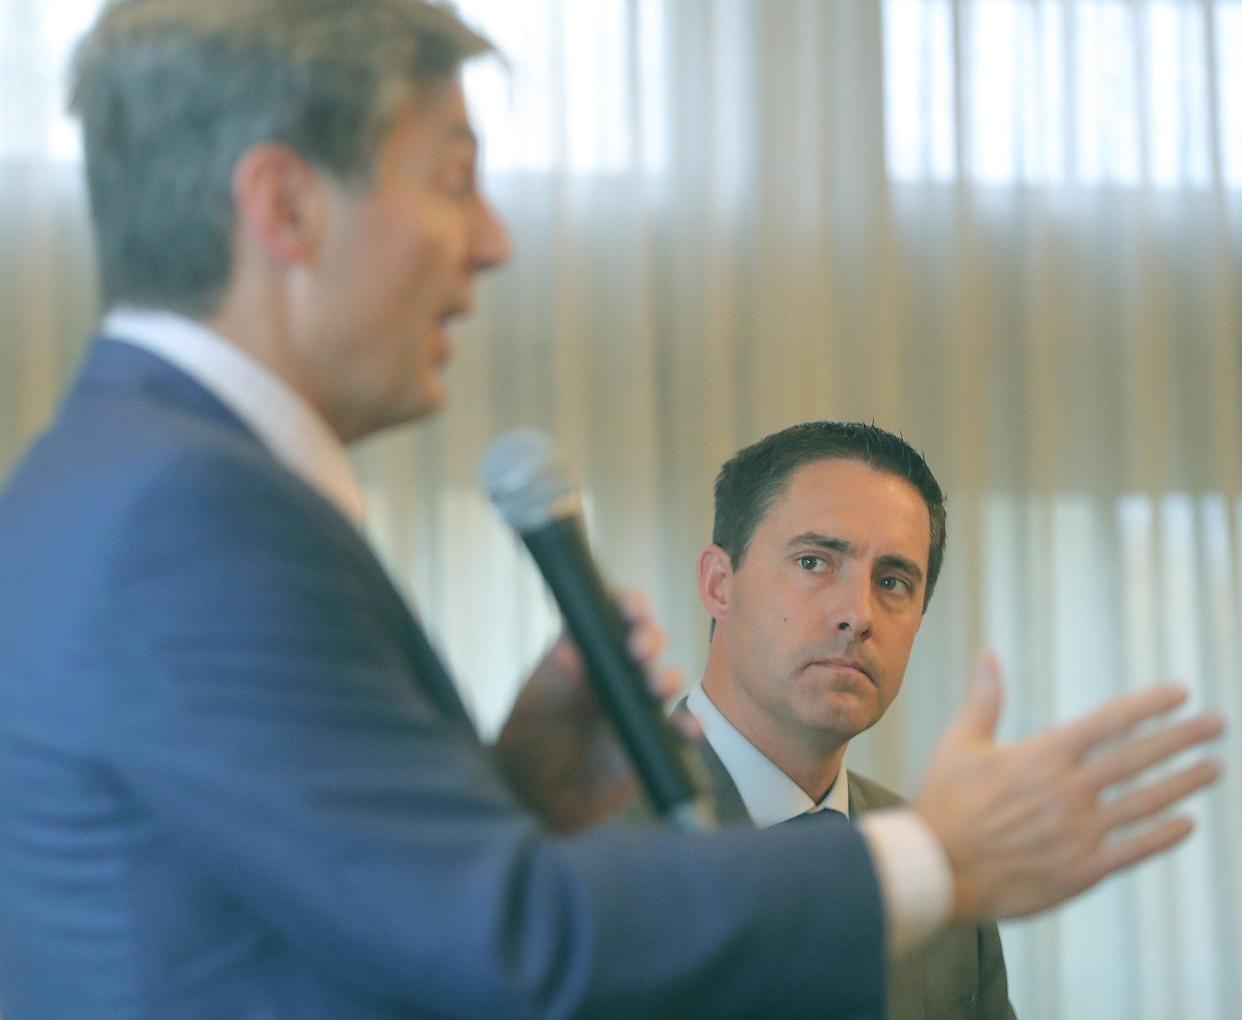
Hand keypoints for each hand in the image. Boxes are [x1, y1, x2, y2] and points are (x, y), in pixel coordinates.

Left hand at [493, 591, 687, 831]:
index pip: (610, 617)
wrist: (537, 804)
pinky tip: (691, 730)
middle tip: (639, 650)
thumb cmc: (528, 747)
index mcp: (584, 653)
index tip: (631, 608)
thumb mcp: (536, 713)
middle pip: (644, 642)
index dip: (626, 605)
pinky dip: (689, 728)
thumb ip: (555, 683)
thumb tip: (568, 650)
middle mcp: (614, 672)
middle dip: (649, 637)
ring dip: (667, 678)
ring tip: (658, 688)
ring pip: (663, 681)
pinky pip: (677, 731)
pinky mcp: (650, 740)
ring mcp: (635, 705)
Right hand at [915, 652, 1223, 922]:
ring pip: (1146, 802)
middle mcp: (1070, 789)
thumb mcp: (959, 743)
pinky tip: (1185, 823)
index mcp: (1043, 754)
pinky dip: (1164, 835)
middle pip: (1140, 758)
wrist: (937, 869)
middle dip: (1184, 738)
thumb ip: (984, 699)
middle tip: (1219, 724)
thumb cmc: (944, 802)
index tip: (1181, 694)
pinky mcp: (1081, 869)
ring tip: (1214, 768)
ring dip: (1185, 783)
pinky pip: (1134, 849)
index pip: (1109, 722)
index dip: (1149, 706)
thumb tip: (988, 654)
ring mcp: (1080, 831)